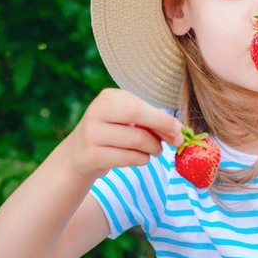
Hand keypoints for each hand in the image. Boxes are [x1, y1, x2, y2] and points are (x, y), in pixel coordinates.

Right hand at [62, 88, 183, 180]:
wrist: (78, 155)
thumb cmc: (113, 133)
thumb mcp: (127, 120)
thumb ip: (151, 121)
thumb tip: (178, 132)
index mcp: (108, 98)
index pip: (139, 105)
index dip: (162, 119)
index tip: (179, 129)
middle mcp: (96, 112)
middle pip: (136, 115)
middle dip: (161, 129)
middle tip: (176, 141)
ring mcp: (91, 135)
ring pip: (136, 141)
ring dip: (153, 148)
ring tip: (155, 150)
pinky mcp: (92, 156)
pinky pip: (128, 158)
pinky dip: (142, 159)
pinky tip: (141, 158)